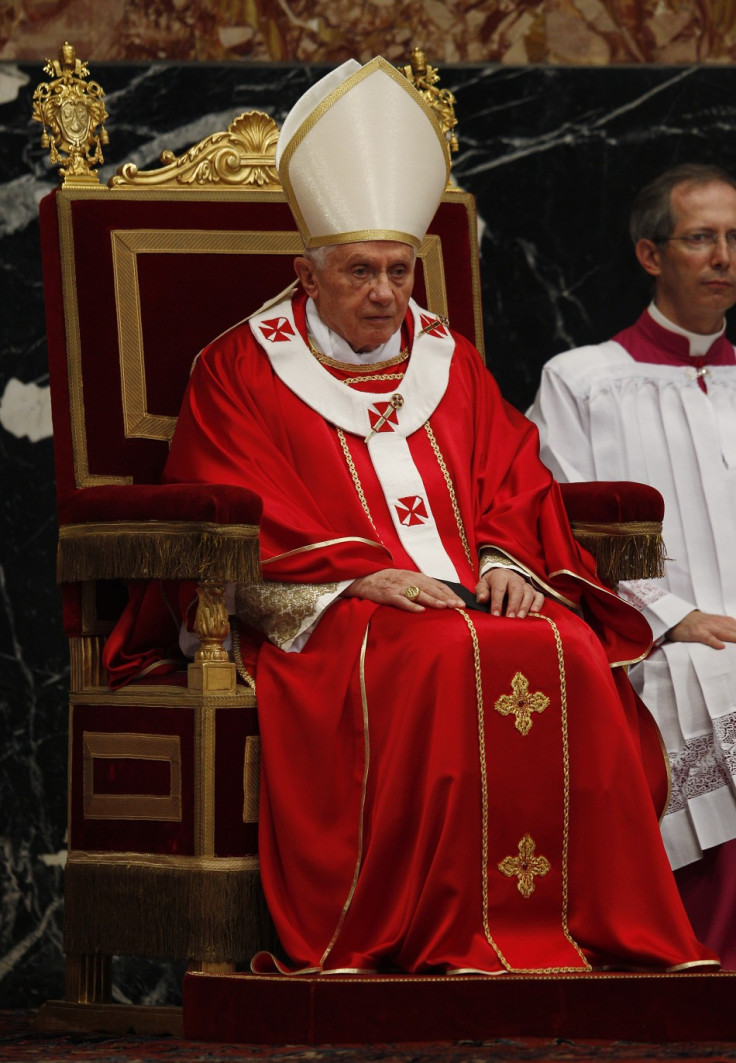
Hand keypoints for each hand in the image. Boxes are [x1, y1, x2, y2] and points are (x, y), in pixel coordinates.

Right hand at [343, 570, 465, 611]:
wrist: (364, 577)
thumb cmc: (388, 581)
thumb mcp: (407, 580)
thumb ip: (422, 586)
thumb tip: (441, 597)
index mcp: (416, 576)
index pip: (437, 585)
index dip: (450, 593)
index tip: (462, 602)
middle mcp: (410, 579)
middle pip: (431, 589)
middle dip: (446, 598)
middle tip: (459, 606)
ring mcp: (399, 586)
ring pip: (419, 593)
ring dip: (433, 600)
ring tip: (445, 607)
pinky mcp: (388, 594)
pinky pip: (401, 600)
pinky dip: (411, 605)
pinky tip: (420, 610)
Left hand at [475, 568, 543, 617]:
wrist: (501, 576)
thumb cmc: (490, 584)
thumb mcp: (482, 585)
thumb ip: (481, 591)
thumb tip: (482, 599)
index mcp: (500, 576)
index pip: (499, 589)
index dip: (497, 602)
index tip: (495, 615)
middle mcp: (514, 578)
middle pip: (516, 590)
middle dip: (513, 605)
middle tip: (510, 618)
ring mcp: (525, 584)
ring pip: (528, 593)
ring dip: (524, 606)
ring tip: (520, 618)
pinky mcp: (533, 590)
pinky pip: (539, 595)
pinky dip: (538, 603)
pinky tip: (534, 611)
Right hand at [667, 609, 735, 649]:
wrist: (677, 618)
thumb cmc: (697, 623)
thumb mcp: (716, 623)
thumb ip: (728, 628)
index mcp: (724, 621)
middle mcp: (718, 623)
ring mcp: (707, 627)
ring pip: (725, 633)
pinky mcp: (697, 632)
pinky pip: (707, 637)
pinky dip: (714, 641)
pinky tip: (721, 646)